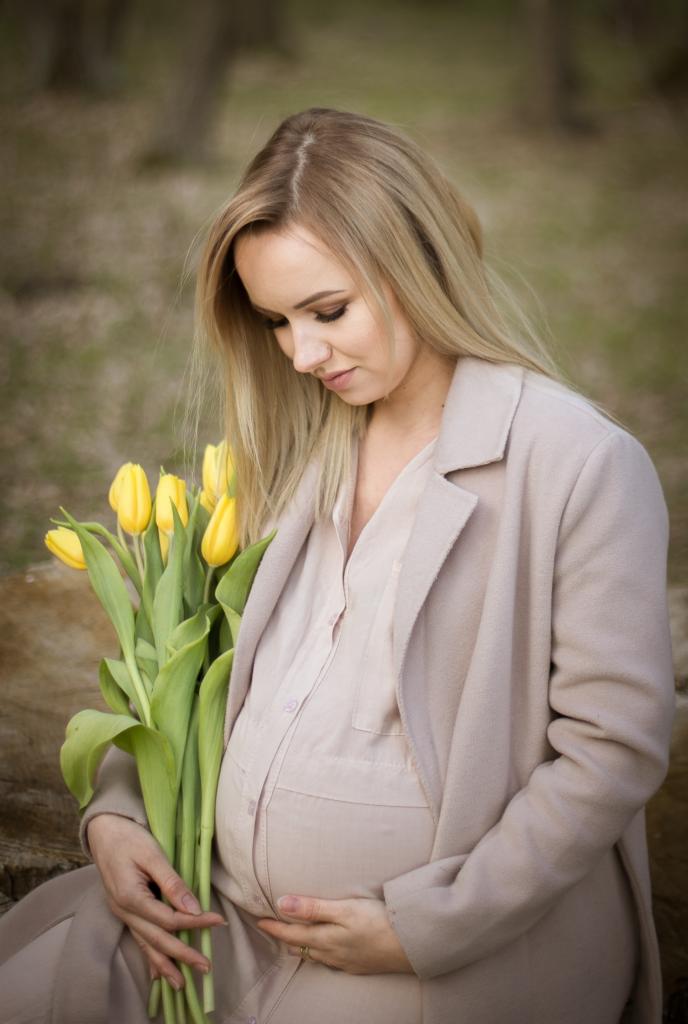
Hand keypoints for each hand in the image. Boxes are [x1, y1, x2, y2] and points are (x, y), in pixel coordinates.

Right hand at [87, 813, 225, 990]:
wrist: (104, 831)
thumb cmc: (129, 838)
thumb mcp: (153, 854)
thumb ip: (172, 882)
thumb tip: (193, 908)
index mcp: (131, 897)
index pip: (169, 919)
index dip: (195, 923)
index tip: (217, 921)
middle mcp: (124, 911)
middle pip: (157, 939)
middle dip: (182, 955)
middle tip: (206, 967)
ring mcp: (122, 913)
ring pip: (146, 945)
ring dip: (165, 965)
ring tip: (181, 984)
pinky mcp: (125, 911)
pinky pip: (139, 938)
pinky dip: (149, 956)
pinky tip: (156, 974)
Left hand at [255, 895, 413, 974]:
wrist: (410, 945)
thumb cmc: (377, 922)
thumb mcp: (343, 909)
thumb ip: (312, 908)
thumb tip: (282, 904)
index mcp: (324, 939)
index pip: (291, 934)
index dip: (274, 927)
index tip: (258, 921)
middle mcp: (331, 954)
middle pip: (300, 947)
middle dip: (284, 938)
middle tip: (272, 928)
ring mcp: (345, 962)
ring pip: (315, 956)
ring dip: (301, 947)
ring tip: (293, 940)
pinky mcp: (358, 965)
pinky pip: (331, 961)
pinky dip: (320, 953)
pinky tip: (325, 950)